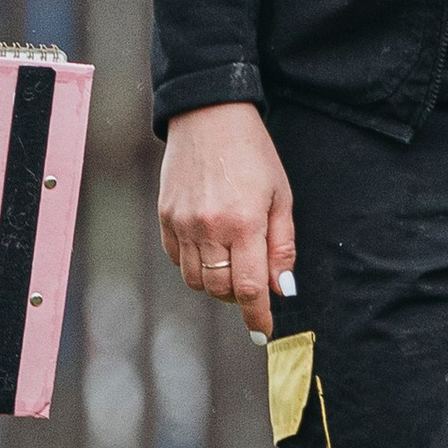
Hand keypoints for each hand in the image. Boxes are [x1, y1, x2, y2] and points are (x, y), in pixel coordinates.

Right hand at [158, 103, 296, 335]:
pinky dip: (195, 265)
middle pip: (221, 290)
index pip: (249, 288)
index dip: (257, 315)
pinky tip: (210, 247)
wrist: (209, 116)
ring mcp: (182, 223)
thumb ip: (282, 246)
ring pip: (197, 281)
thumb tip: (282, 288)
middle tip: (253, 285)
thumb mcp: (281, 195)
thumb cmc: (253, 154)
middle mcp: (209, 228)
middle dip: (239, 297)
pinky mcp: (165, 217)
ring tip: (232, 261)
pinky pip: (178, 260)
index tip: (264, 331)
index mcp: (244, 222)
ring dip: (217, 283)